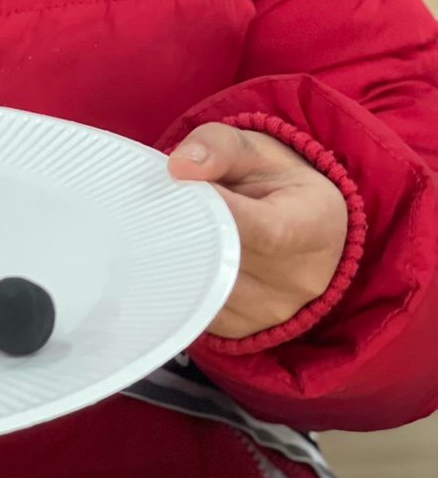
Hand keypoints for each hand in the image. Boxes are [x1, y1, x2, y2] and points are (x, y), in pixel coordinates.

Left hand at [168, 122, 348, 339]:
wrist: (299, 223)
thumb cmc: (276, 182)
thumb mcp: (254, 149)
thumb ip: (218, 148)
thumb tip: (180, 166)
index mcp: (315, 226)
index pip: (262, 231)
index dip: (213, 211)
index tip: (180, 188)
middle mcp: (301, 279)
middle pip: (225, 262)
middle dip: (184, 231)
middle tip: (161, 205)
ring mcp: (272, 311)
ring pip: (204, 289)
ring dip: (178, 256)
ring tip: (179, 226)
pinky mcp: (241, 329)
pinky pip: (195, 309)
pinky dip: (180, 279)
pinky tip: (181, 254)